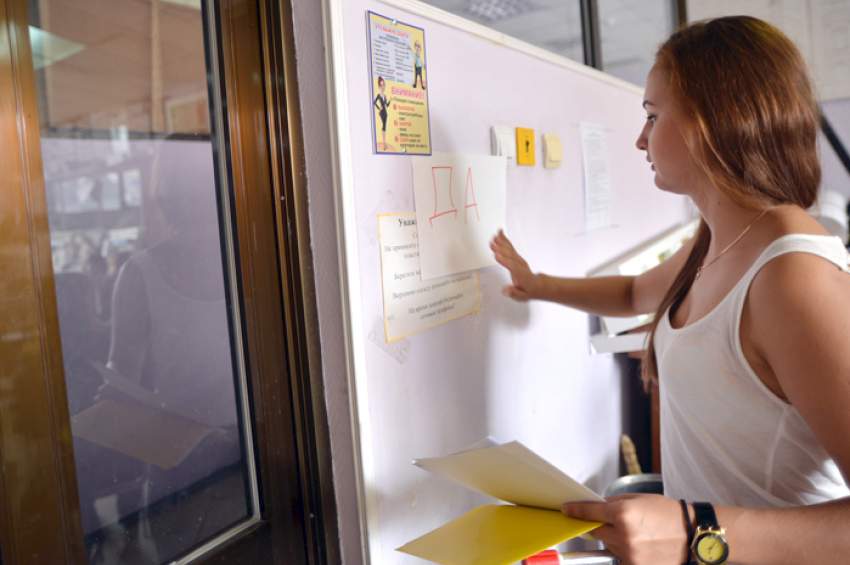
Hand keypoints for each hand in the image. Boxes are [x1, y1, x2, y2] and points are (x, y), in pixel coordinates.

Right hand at [489, 229, 538, 300]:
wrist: (536, 285)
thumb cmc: (528, 290)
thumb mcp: (522, 296)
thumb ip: (514, 293)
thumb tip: (505, 290)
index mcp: (522, 274)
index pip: (513, 266)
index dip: (505, 261)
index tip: (497, 255)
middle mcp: (520, 264)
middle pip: (511, 255)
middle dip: (501, 249)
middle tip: (493, 244)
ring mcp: (519, 259)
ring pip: (510, 249)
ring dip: (502, 243)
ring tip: (494, 237)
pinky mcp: (516, 256)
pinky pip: (510, 246)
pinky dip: (504, 240)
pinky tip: (499, 234)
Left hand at [562, 494, 688, 564]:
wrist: (693, 534)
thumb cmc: (668, 513)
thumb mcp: (638, 499)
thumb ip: (614, 504)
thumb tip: (596, 508)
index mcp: (622, 514)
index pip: (589, 513)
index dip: (575, 510)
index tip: (567, 510)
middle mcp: (623, 536)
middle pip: (597, 531)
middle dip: (602, 526)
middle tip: (618, 523)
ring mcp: (630, 554)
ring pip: (609, 546)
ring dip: (616, 540)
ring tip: (639, 535)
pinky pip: (621, 558)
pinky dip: (626, 551)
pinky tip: (643, 546)